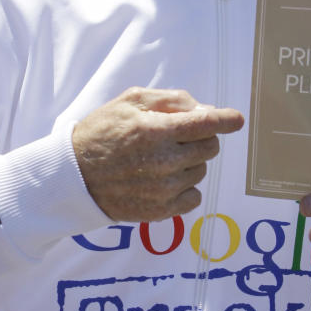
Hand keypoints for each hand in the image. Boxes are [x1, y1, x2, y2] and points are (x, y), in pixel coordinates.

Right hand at [73, 87, 243, 222]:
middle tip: (178, 139)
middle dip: (200, 139)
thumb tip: (205, 109)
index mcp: (156, 130)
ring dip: (189, 163)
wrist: (74, 176)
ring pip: (201, 171)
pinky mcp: (161, 210)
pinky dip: (185, 189)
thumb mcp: (129, 101)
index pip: (206, 123)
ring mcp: (163, 189)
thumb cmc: (102, 133)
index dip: (226, 120)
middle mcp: (163, 161)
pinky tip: (164, 181)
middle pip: (209, 148)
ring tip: (161, 160)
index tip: (236, 120)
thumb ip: (170, 100)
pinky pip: (194, 198)